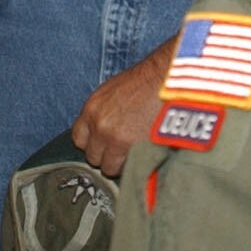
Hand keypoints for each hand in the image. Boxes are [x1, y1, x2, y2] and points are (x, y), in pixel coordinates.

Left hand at [71, 46, 172, 176]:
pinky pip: (128, 168)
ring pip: (109, 167)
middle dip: (105, 155)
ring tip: (133, 154)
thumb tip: (99, 131)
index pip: (79, 139)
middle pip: (93, 157)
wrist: (170, 81)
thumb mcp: (113, 91)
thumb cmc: (146, 82)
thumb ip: (101, 113)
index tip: (101, 143)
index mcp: (92, 110)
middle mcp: (101, 127)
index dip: (92, 143)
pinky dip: (134, 165)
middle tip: (120, 150)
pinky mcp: (136, 150)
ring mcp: (118, 141)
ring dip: (120, 163)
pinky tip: (142, 156)